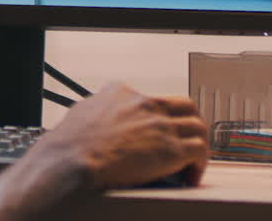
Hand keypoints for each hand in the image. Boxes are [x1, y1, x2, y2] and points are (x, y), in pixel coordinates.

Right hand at [33, 82, 208, 188]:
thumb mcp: (83, 108)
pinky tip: (191, 176)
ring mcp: (162, 127)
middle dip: (190, 121)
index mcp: (125, 94)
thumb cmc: (71, 141)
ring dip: (198, 143)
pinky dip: (200, 164)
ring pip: (197, 126)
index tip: (159, 128)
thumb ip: (97, 104)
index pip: (152, 97)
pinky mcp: (171, 151)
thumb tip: (97, 105)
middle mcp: (148, 105)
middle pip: (185, 105)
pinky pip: (199, 151)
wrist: (74, 159)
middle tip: (188, 137)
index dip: (159, 114)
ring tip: (194, 160)